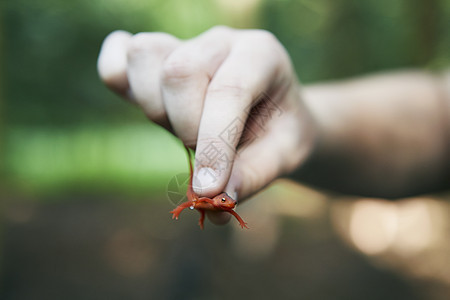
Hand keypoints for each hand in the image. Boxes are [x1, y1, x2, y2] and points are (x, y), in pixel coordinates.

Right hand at [97, 26, 316, 222]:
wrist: (273, 114)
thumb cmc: (279, 133)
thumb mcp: (284, 156)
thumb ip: (252, 177)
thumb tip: (210, 203)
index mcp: (261, 54)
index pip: (229, 90)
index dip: (214, 144)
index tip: (209, 190)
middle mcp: (220, 41)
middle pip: (179, 72)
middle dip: (186, 127)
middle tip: (205, 154)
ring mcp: (185, 43)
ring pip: (145, 57)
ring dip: (156, 108)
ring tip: (184, 129)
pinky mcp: (157, 59)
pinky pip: (117, 54)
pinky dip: (116, 77)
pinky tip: (142, 101)